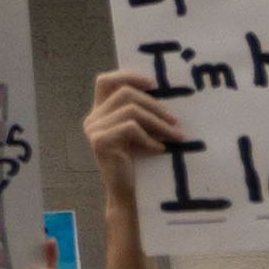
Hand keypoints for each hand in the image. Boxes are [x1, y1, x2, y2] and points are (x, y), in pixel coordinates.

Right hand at [86, 68, 185, 208]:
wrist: (126, 193)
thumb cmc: (136, 163)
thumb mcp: (136, 132)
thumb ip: (138, 113)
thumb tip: (163, 91)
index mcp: (99, 113)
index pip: (105, 81)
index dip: (128, 76)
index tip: (152, 83)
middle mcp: (92, 119)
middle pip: (125, 93)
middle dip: (155, 105)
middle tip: (175, 120)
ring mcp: (94, 130)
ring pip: (131, 110)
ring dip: (159, 123)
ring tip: (175, 135)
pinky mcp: (100, 141)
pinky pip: (131, 129)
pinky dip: (150, 138)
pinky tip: (159, 149)